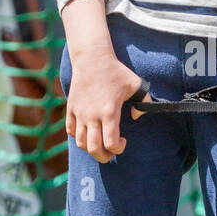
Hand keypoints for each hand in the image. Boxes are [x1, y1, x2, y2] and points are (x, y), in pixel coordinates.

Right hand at [65, 48, 148, 163]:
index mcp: (109, 112)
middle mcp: (92, 116)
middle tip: (111, 151)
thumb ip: (145, 101)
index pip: (111, 144)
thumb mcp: (136, 84)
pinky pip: (71, 130)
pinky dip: (78, 136)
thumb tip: (137, 116)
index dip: (119, 149)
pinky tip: (88, 129)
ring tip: (99, 141)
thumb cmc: (116, 71)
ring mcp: (80, 113)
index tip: (123, 141)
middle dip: (104, 156)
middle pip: (93, 149)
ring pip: (80, 143)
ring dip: (91, 148)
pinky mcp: (71, 108)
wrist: (92, 58)